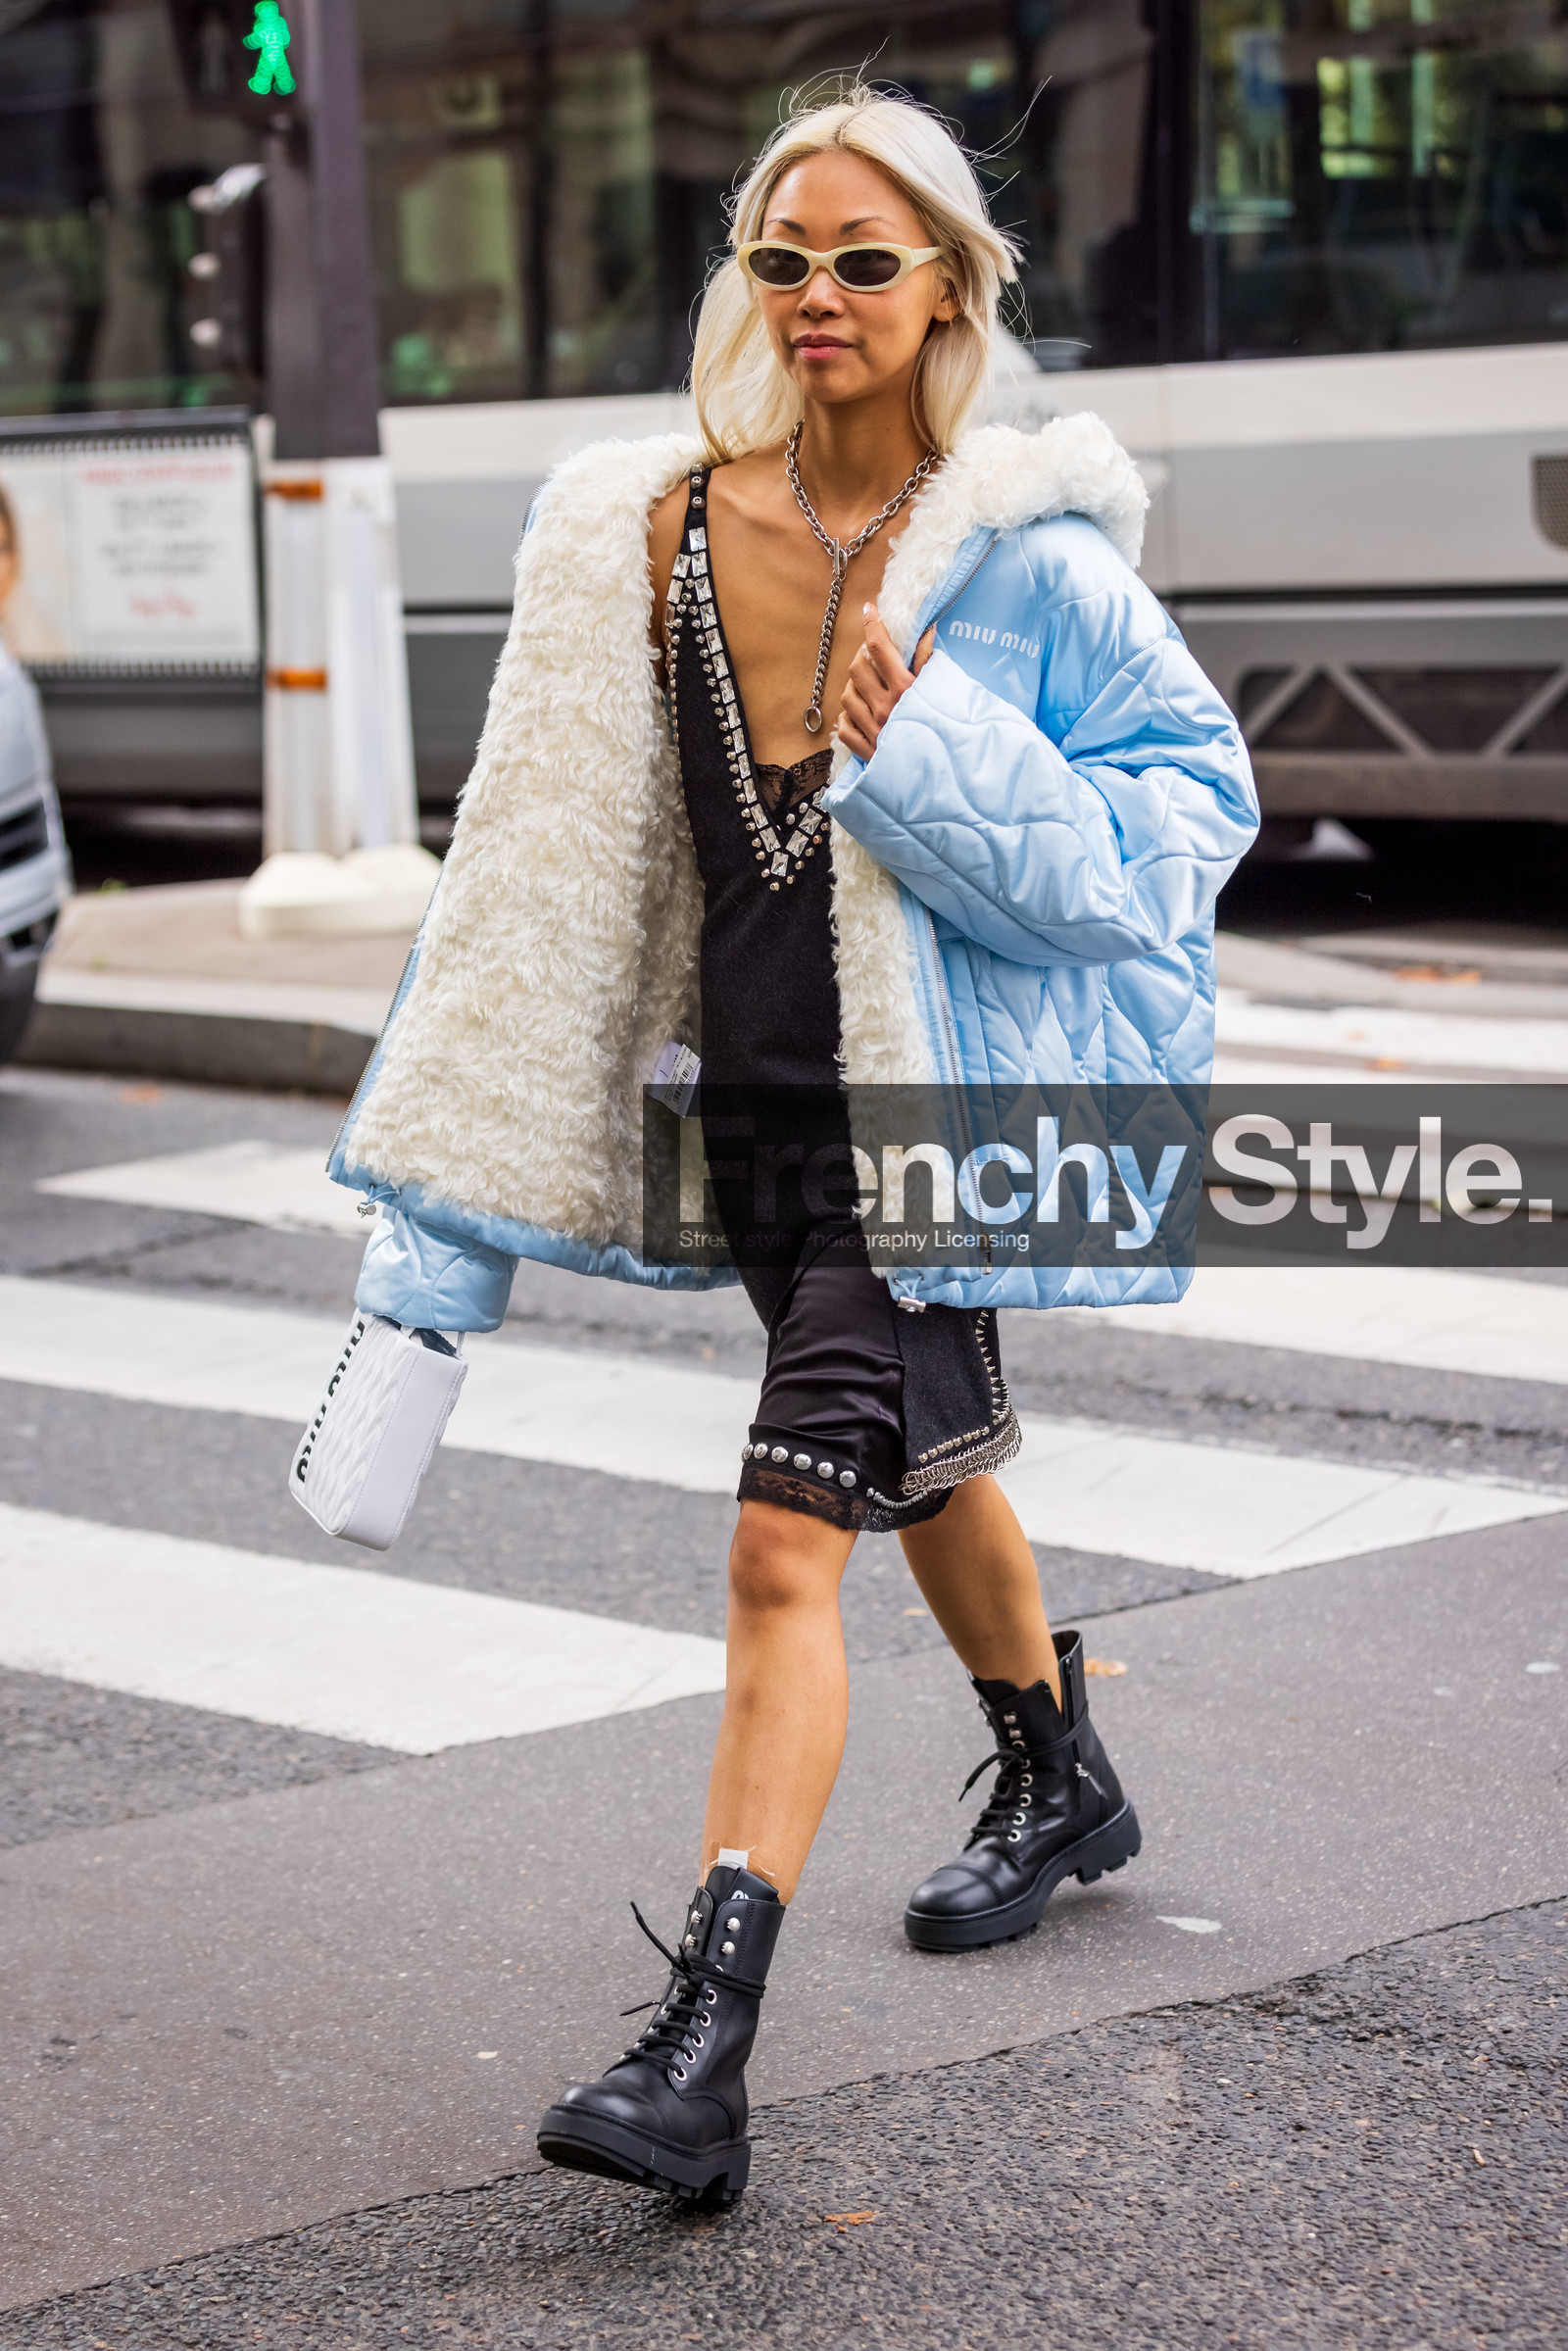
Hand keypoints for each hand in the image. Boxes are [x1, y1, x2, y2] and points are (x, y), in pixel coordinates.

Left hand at [836, 604, 935, 760]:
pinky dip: (849, 717)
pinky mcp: (867, 751)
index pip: (879, 647)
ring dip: (855, 685)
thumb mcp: (945, 694)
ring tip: (869, 684)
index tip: (869, 610)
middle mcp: (884, 708)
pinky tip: (861, 714)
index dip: (872, 624)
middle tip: (873, 654)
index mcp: (905, 690)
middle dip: (862, 655)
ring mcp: (872, 730)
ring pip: (847, 696)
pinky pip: (844, 727)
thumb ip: (930, 663)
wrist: (945, 782)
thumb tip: (926, 631)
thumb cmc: (950, 734)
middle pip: (856, 668)